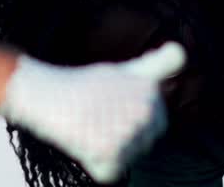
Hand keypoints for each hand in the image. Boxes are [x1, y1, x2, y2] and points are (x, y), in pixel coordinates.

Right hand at [0, 42, 186, 183]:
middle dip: (121, 138)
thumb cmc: (81, 84)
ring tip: (88, 127)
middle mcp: (144, 109)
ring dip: (108, 151)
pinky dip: (95, 165)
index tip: (111, 108)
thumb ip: (156, 66)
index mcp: (150, 91)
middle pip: (144, 144)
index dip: (133, 121)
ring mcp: (128, 131)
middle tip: (96, 119)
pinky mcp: (109, 151)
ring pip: (128, 160)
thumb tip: (181, 51)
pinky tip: (82, 141)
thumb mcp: (123, 71)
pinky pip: (110, 173)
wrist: (41, 92)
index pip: (157, 124)